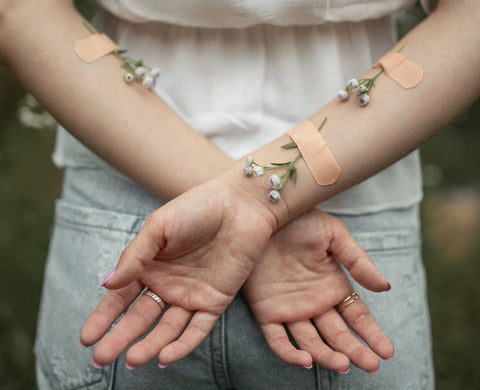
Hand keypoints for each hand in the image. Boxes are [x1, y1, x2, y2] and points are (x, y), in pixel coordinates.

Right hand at [80, 178, 276, 367]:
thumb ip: (135, 255)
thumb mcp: (159, 226)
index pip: (121, 298)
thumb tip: (107, 284)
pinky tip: (165, 357)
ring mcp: (191, 294)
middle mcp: (168, 284)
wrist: (240, 204)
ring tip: (132, 360)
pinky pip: (197, 328)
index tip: (86, 338)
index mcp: (150, 266)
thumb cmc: (197, 207)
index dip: (104, 318)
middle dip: (120, 338)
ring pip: (167, 328)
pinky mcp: (215, 300)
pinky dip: (182, 344)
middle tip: (101, 358)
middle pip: (140, 317)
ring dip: (150, 345)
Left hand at [244, 209, 392, 373]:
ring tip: (342, 364)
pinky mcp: (266, 311)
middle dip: (355, 351)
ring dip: (327, 356)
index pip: (357, 318)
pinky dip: (290, 353)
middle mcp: (314, 302)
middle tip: (371, 365)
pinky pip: (277, 339)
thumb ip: (358, 261)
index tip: (387, 352)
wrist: (264, 211)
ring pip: (311, 342)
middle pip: (338, 335)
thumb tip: (385, 287)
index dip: (372, 335)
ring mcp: (290, 308)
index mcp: (333, 286)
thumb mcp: (334, 235)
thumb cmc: (301, 220)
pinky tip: (306, 360)